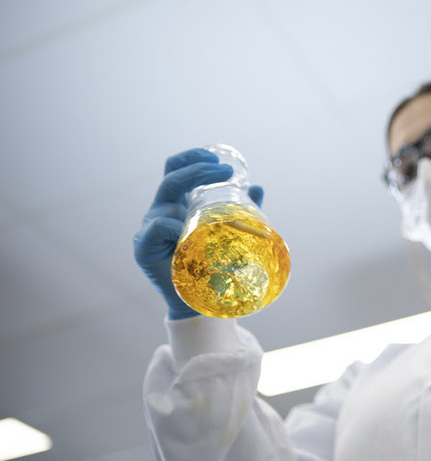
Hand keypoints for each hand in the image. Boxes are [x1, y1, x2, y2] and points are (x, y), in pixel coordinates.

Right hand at [133, 148, 264, 318]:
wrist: (197, 303)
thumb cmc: (211, 266)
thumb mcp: (227, 233)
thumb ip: (239, 211)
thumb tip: (258, 187)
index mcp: (177, 204)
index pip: (177, 169)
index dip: (193, 157)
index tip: (218, 159)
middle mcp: (161, 211)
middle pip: (172, 176)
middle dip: (199, 167)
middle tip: (225, 171)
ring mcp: (150, 227)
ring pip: (165, 197)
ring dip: (192, 189)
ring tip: (215, 202)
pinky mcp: (143, 246)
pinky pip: (159, 226)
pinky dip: (176, 225)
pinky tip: (189, 232)